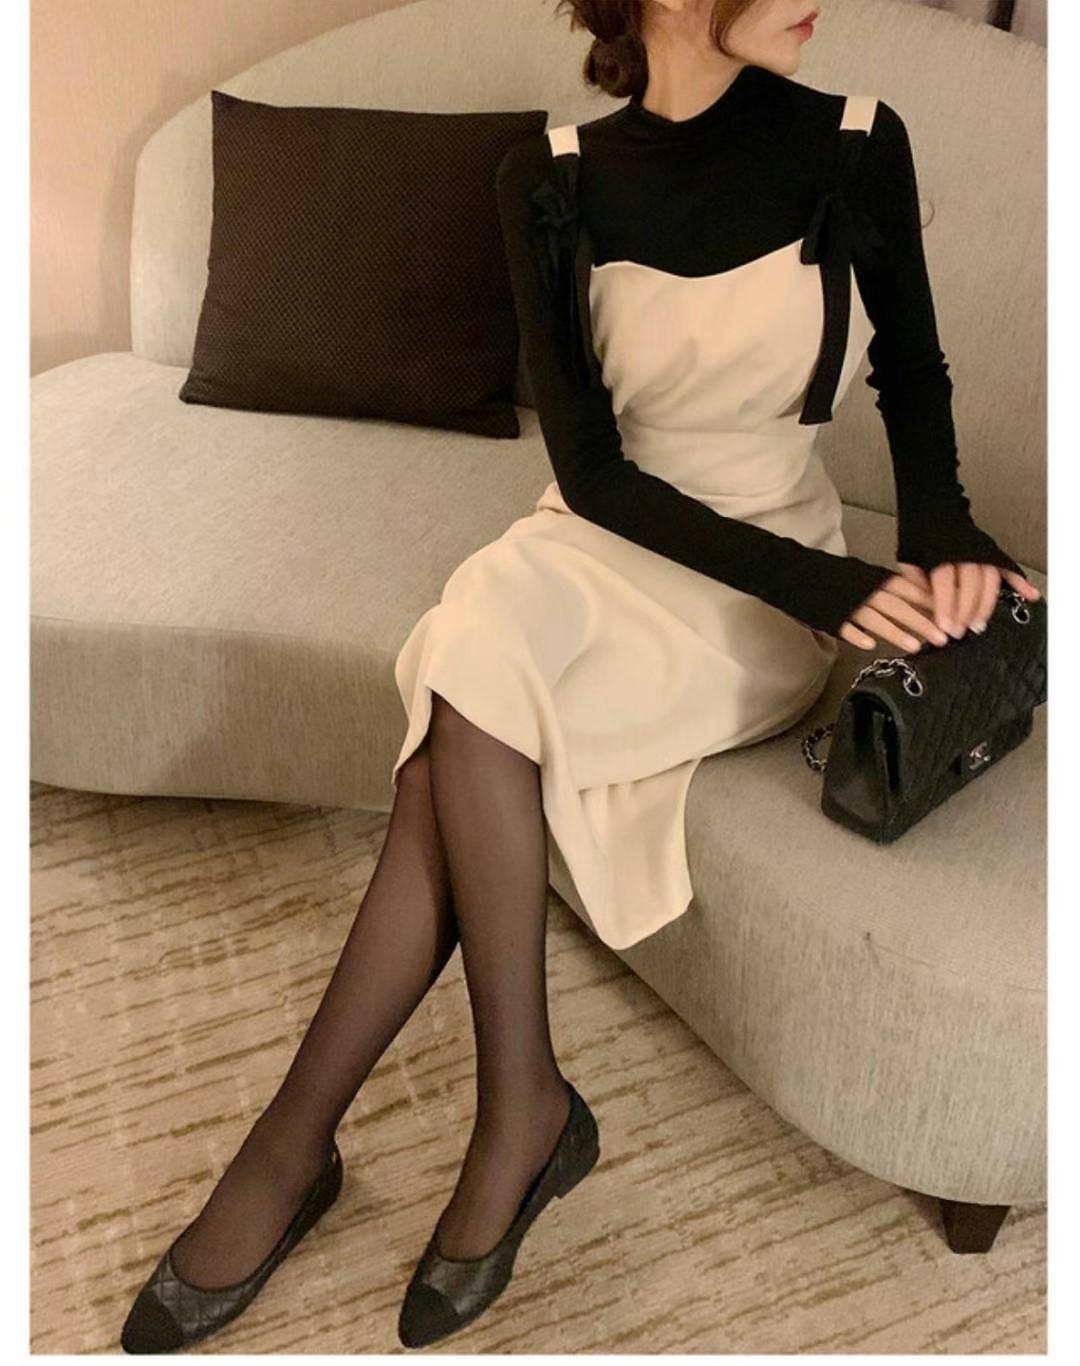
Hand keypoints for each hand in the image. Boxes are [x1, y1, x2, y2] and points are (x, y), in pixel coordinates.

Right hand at [838, 562, 1041, 651]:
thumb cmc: (841, 578)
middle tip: (943, 638)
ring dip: (895, 631)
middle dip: (921, 622)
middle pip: (898, 606)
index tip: (951, 616)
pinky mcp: (831, 615)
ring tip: (914, 646)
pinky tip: (870, 646)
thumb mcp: (870, 577)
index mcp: (878, 579)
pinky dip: (857, 635)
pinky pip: (845, 626)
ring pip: (875, 617)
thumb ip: (894, 588)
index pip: (910, 590)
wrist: (802, 573)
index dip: (930, 603)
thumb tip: (925, 600)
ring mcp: (849, 604)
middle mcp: (867, 590)